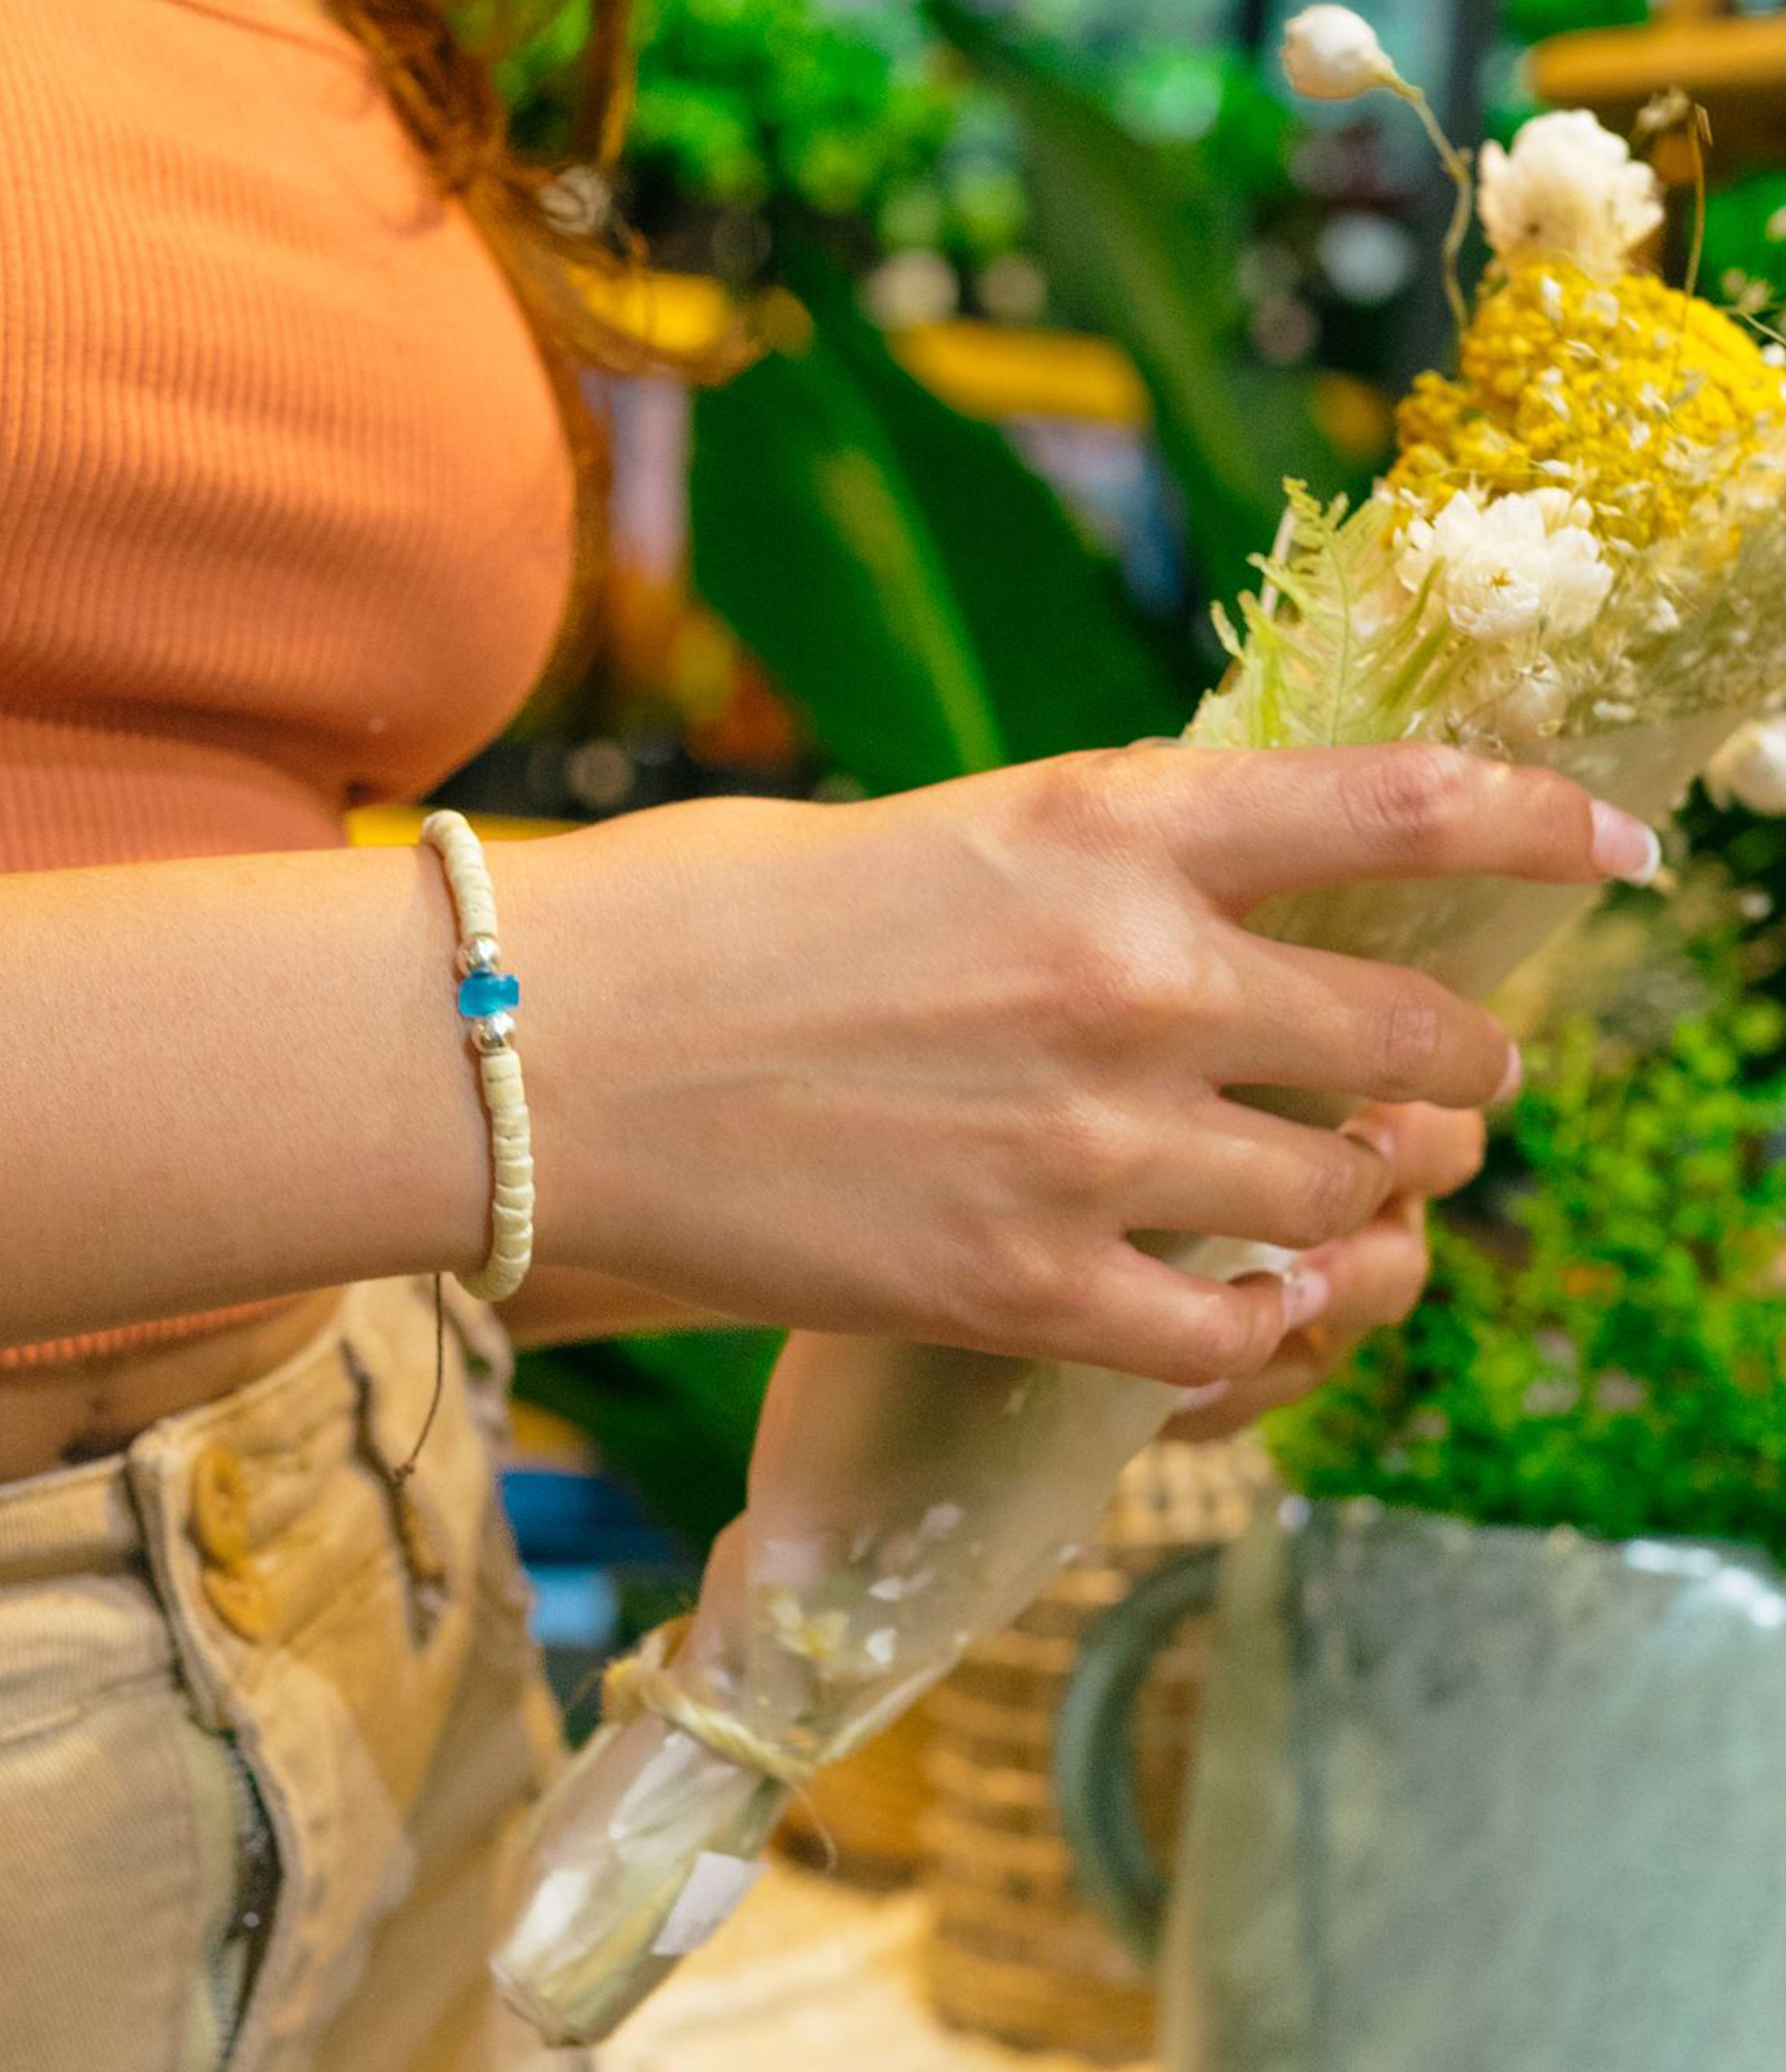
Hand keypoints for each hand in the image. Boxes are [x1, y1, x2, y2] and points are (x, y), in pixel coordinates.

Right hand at [501, 742, 1651, 1387]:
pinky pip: (1234, 1333)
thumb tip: (1170, 907)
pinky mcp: (1022, 1287)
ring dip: (1367, 1197)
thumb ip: (1069, 867)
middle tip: (1450, 1084)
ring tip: (1341, 1195)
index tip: (1615, 847)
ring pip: (1343, 1194)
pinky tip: (1244, 1303)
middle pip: (1409, 1036)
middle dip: (1462, 1067)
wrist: (527, 1055)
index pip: (1397, 809)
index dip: (1541, 823)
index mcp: (1098, 825)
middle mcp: (1132, 978)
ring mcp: (1089, 1146)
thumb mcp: (910, 836)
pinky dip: (1265, 1324)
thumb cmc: (687, 916)